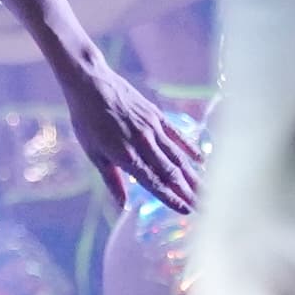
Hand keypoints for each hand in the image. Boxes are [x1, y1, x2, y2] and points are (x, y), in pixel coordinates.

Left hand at [59, 50, 206, 216]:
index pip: (154, 183)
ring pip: (177, 157)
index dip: (172, 199)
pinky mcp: (156, 115)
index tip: (187, 211)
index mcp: (126, 157)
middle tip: (205, 207)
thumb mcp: (94, 154)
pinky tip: (201, 160)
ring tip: (207, 190)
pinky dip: (189, 148)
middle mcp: (143, 144)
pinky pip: (177, 134)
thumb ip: (112, 180)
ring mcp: (152, 129)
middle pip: (171, 173)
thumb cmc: (87, 120)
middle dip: (189, 192)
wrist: (90, 83)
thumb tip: (123, 205)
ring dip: (193, 175)